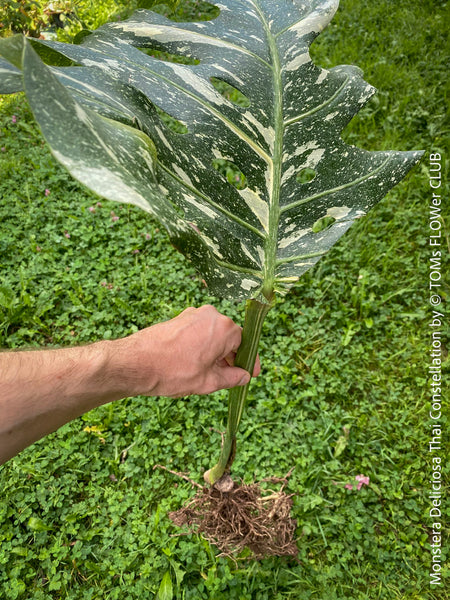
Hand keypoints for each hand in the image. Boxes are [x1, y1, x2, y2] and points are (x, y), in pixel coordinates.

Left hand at [114, 305, 260, 397]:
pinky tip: (197, 364)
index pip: (245, 344)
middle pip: (230, 337)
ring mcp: (194, 315)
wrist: (136, 363)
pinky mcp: (180, 318)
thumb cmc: (173, 372)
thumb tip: (244, 377)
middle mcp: (211, 315)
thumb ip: (231, 378)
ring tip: (211, 374)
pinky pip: (200, 332)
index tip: (251, 374)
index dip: (248, 361)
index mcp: (224, 328)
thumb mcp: (208, 381)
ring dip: (216, 353)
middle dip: (232, 357)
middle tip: (231, 378)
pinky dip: (203, 346)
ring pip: (213, 335)